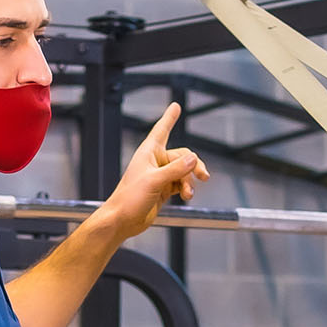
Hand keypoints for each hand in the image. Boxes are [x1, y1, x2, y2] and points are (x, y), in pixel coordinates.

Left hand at [100, 102, 209, 239]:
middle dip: (193, 165)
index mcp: (148, 153)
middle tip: (203, 176)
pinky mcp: (164, 189)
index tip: (176, 106)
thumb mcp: (155, 181)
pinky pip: (181, 183)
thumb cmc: (129, 199)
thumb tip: (193, 159)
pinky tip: (187, 195)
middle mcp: (155, 162)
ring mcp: (160, 176)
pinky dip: (187, 188)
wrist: (123, 220)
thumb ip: (175, 170)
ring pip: (184, 171)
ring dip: (189, 181)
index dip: (169, 118)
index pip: (161, 130)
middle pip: (183, 156)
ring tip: (189, 193)